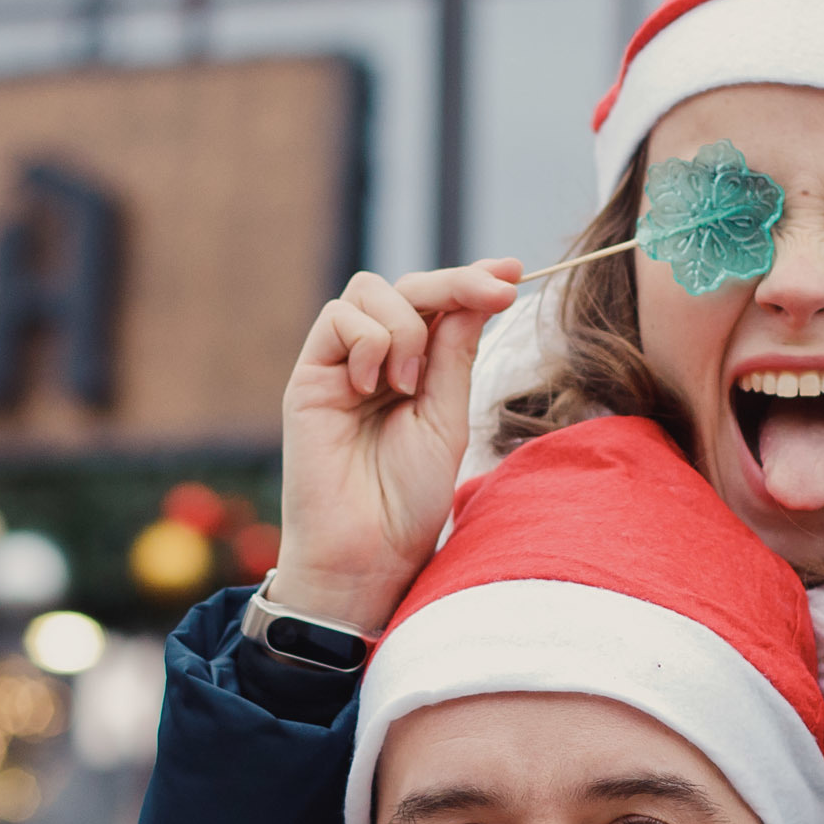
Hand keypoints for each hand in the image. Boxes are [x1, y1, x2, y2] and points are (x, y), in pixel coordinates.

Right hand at [274, 260, 521, 631]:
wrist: (368, 552)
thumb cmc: (409, 501)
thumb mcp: (448, 420)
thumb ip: (456, 357)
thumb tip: (479, 297)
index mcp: (417, 372)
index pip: (440, 307)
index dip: (472, 282)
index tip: (514, 271)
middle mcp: (376, 361)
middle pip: (409, 287)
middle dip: (455, 283)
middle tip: (495, 293)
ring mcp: (341, 365)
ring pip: (371, 291)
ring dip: (406, 328)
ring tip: (409, 386)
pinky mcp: (309, 377)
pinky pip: (338, 318)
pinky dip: (368, 342)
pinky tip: (374, 388)